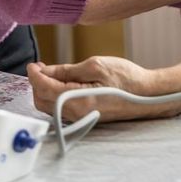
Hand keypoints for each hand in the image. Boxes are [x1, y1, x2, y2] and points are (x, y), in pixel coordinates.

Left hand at [27, 57, 180, 121]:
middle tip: (40, 67)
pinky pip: (61, 108)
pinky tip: (61, 83)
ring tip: (50, 73)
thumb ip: (66, 70)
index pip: (43, 88)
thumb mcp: (95, 65)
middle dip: (36, 83)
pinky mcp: (84, 117)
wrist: (147, 95)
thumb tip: (44, 71)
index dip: (34, 75)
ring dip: (45, 89)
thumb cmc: (126, 79)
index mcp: (76, 100)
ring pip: (50, 106)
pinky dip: (55, 96)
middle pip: (41, 101)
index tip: (33, 64)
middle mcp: (75, 113)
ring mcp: (80, 117)